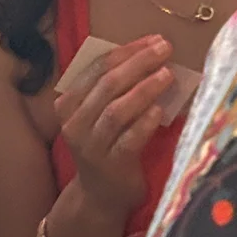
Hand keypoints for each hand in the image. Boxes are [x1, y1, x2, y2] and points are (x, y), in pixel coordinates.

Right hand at [55, 35, 172, 225]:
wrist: (100, 196)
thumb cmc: (106, 145)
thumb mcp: (99, 115)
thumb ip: (113, 88)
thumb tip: (150, 52)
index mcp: (69, 104)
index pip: (97, 68)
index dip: (126, 51)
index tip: (153, 40)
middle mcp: (75, 124)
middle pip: (107, 85)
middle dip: (138, 63)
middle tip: (164, 50)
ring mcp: (91, 146)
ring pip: (116, 110)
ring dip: (144, 89)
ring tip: (167, 75)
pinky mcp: (111, 166)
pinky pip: (129, 139)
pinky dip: (145, 122)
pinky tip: (160, 110)